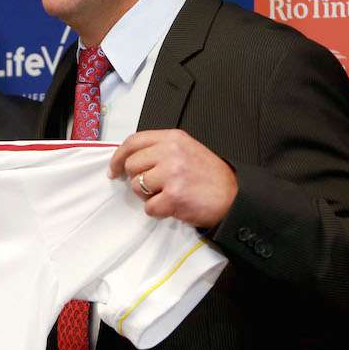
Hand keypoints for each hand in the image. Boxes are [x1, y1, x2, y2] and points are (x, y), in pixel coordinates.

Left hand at [107, 129, 236, 227]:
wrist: (234, 196)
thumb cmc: (209, 176)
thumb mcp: (186, 150)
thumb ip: (160, 150)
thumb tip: (128, 160)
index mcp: (173, 138)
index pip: (133, 142)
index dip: (118, 157)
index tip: (114, 170)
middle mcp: (171, 152)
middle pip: (132, 165)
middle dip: (137, 179)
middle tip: (154, 187)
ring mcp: (172, 174)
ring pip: (137, 186)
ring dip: (148, 196)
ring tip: (168, 195)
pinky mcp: (174, 196)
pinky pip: (149, 207)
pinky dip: (158, 211)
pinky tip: (174, 206)